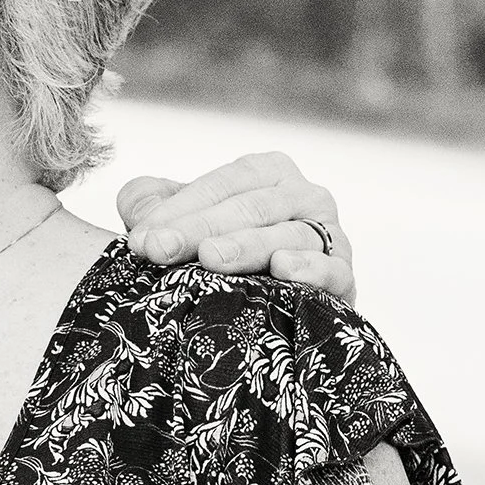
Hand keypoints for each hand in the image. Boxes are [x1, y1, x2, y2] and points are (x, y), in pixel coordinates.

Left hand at [118, 152, 351, 299]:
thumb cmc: (217, 252)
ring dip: (247, 246)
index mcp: (266, 173)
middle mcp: (304, 196)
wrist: (267, 311)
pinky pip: (332, 269)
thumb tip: (139, 214)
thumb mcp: (179, 221)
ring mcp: (330, 235)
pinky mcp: (344, 278)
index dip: (179, 209)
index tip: (140, 239)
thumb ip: (150, 204)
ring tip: (210, 259)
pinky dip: (310, 268)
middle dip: (200, 229)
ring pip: (288, 235)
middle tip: (159, 251)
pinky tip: (282, 268)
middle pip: (250, 207)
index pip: (222, 184)